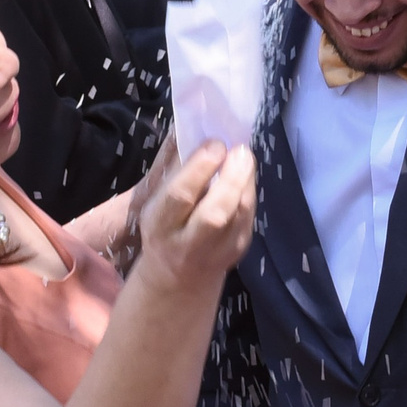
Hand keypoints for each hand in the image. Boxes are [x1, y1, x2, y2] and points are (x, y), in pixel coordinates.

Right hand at [138, 140, 256, 290]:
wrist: (178, 277)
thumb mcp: (156, 201)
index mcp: (160, 225)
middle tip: (239, 150)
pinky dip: (250, 191)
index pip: (181, 196)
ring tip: (243, 156)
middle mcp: (187, 243)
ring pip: (239, 213)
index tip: (215, 143)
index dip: (200, 167)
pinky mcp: (239, 249)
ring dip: (245, 180)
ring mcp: (217, 251)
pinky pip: (249, 217)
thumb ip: (174, 169)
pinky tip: (245, 175)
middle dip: (231, 177)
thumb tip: (192, 128)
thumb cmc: (165, 227)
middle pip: (216, 211)